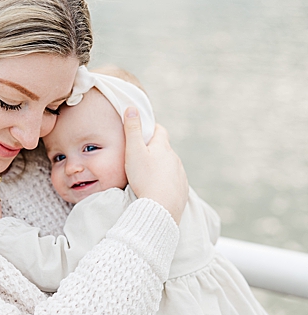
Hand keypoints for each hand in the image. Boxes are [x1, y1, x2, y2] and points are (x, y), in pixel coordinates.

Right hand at [124, 108, 187, 223]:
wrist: (161, 207)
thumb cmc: (145, 178)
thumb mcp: (133, 151)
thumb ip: (132, 130)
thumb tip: (132, 107)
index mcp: (163, 147)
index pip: (160, 130)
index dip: (151, 129)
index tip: (142, 132)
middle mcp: (174, 158)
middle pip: (164, 148)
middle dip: (154, 149)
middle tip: (139, 155)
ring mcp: (179, 173)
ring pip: (169, 164)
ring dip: (160, 166)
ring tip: (146, 174)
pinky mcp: (181, 188)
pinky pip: (173, 180)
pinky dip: (165, 180)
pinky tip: (156, 188)